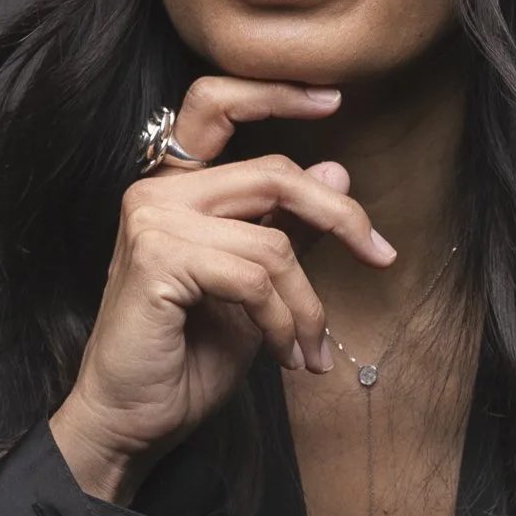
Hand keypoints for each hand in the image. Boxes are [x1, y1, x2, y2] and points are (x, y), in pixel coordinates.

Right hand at [49, 74, 397, 500]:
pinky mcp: (156, 259)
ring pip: (273, 242)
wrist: (134, 421)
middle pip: (273, 172)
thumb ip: (286, 229)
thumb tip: (337, 173)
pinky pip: (255, 277)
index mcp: (176, 188)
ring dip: (308, 306)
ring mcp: (151, 221)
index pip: (217, 103)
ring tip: (310, 351)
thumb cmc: (186, 359)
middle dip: (340, 215)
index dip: (276, 94)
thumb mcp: (255, 289)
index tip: (335, 100)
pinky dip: (284, 323)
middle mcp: (156, 192)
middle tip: (380, 255)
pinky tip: (285, 356)